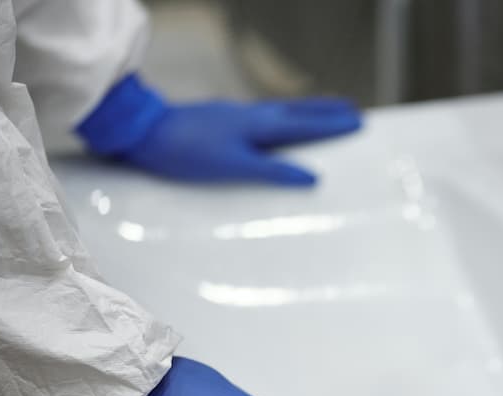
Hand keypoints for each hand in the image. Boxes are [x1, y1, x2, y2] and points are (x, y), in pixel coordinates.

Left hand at [120, 98, 360, 184]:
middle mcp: (252, 116)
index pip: (306, 126)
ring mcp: (237, 116)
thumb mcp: (233, 166)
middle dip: (326, 113)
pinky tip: (277, 124)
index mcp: (260, 126)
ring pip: (282, 112)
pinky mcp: (223, 120)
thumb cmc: (187, 152)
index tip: (358, 122)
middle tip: (352, 111)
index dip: (332, 126)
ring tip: (324, 114)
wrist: (144, 133)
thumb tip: (312, 177)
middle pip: (298, 113)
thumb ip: (273, 172)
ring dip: (307, 113)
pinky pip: (265, 117)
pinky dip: (283, 118)